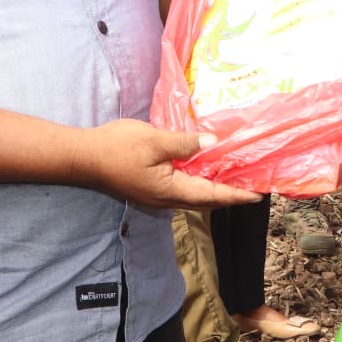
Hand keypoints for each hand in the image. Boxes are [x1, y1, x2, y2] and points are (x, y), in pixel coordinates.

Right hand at [83, 121, 261, 209]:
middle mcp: (167, 199)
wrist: (83, 157)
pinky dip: (200, 181)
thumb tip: (214, 143)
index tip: (258, 194)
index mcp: (171, 190)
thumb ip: (185, 143)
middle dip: (231, 194)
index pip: (212, 195)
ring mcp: (158, 195)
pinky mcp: (151, 187)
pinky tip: (205, 168)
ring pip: (195, 195)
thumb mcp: (155, 140)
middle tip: (254, 185)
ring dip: (216, 189)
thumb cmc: (117, 148)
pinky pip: (183, 188)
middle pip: (207, 200)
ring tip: (235, 178)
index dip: (236, 194)